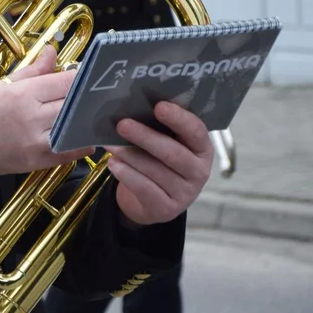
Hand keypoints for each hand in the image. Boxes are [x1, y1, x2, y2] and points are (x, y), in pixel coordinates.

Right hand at [0, 47, 94, 178]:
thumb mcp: (0, 84)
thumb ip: (32, 71)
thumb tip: (52, 53)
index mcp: (21, 94)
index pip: (66, 82)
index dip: (82, 78)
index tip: (90, 76)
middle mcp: (31, 117)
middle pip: (74, 106)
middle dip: (86, 100)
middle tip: (94, 96)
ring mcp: (33, 142)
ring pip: (75, 130)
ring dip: (84, 124)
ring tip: (89, 117)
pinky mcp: (33, 162)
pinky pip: (67, 154)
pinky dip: (78, 146)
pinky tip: (80, 138)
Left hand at [106, 101, 213, 225]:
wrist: (152, 201)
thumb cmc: (158, 161)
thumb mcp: (164, 142)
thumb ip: (158, 126)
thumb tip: (133, 103)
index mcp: (202, 149)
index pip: (196, 131)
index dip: (179, 118)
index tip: (158, 106)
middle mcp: (199, 171)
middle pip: (172, 153)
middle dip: (145, 137)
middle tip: (122, 124)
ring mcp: (185, 193)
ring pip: (155, 171)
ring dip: (130, 155)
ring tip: (110, 144)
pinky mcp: (167, 209)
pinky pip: (145, 189)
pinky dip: (127, 175)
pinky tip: (113, 164)